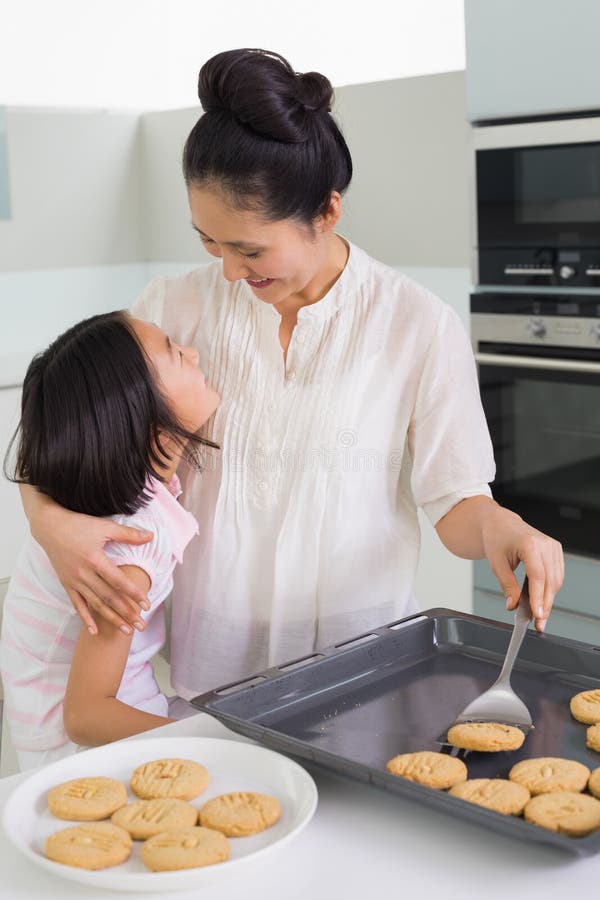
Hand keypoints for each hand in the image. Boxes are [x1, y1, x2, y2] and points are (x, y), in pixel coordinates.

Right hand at [32, 502, 152, 634]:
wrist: (49, 527)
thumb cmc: (78, 525)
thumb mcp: (105, 526)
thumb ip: (128, 534)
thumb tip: (151, 536)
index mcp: (95, 559)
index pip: (118, 581)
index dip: (133, 594)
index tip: (146, 604)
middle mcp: (84, 574)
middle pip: (109, 598)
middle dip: (127, 613)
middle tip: (141, 625)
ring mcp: (74, 581)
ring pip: (95, 604)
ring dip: (111, 619)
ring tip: (126, 630)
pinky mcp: (66, 584)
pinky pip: (77, 604)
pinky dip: (85, 618)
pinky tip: (94, 631)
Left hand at [480, 504, 563, 632]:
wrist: (501, 523)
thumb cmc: (497, 538)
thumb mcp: (497, 564)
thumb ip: (507, 586)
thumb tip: (513, 605)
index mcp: (530, 545)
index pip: (538, 577)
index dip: (538, 598)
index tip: (537, 614)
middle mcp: (545, 545)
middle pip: (550, 581)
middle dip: (545, 604)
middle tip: (539, 622)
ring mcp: (553, 547)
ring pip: (556, 580)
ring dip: (549, 599)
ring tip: (539, 614)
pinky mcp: (555, 550)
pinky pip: (557, 574)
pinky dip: (551, 589)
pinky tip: (542, 599)